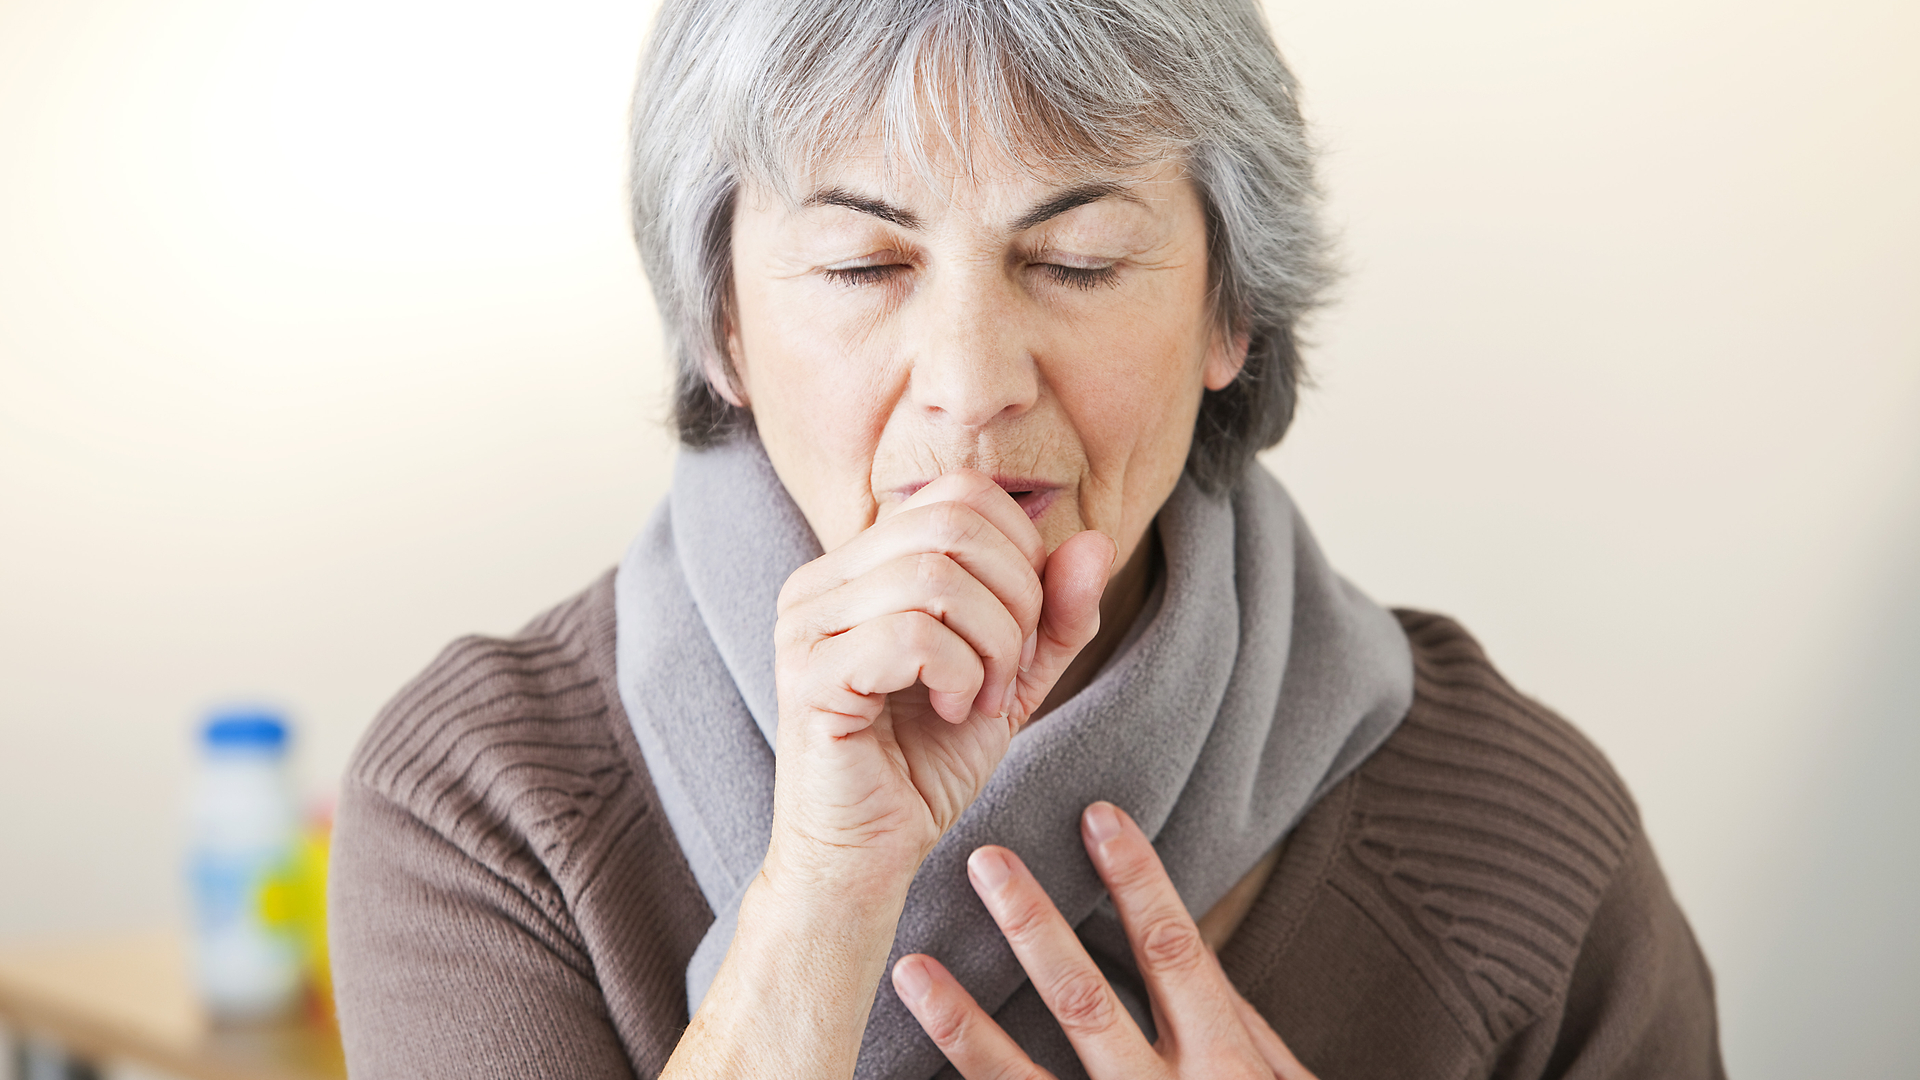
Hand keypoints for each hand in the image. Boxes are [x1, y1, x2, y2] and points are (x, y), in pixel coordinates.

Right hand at [665, 474, 1111, 1079]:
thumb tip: (1098, 540)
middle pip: (954, 523)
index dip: (1020, 555)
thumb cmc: (925, 765)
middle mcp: (821, 579)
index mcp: (860, 564)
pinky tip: (952, 712)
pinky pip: (912, 635)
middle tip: (1010, 673)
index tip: (1022, 636)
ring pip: (937, 574)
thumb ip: (1054, 614)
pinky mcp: (809, 676)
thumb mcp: (1012, 678)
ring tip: (982, 699)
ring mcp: (806, 624)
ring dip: (993, 644)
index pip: (960, 494)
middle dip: (1016, 598)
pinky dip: (960, 674)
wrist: (866, 856)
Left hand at [890, 802, 1319, 1079]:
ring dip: (961, 1023)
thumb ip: (1237, 1028)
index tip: (1095, 815)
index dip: (1137, 881)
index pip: (1176, 953)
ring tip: (911, 968)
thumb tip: (1184, 943)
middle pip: (1086, 1002)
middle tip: (983, 858)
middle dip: (1033, 926)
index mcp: (1226, 1066)